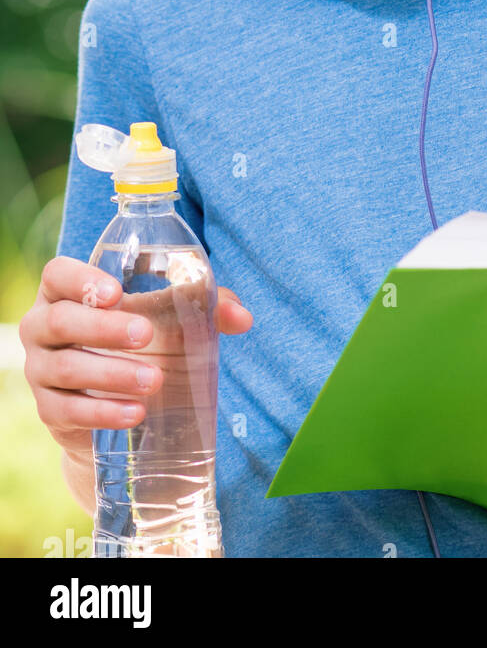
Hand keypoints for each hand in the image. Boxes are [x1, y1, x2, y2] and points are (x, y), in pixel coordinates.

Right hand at [19, 255, 251, 466]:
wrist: (115, 400)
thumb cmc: (143, 337)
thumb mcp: (170, 314)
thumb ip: (206, 305)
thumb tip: (243, 318)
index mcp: (65, 291)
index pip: (58, 275)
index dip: (81, 280)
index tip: (116, 292)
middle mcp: (43, 327)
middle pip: (62, 322)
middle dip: (103, 328)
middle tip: (146, 335)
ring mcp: (40, 370)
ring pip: (65, 369)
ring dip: (110, 374)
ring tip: (153, 380)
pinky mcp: (50, 410)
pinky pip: (68, 411)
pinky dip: (102, 413)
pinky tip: (135, 413)